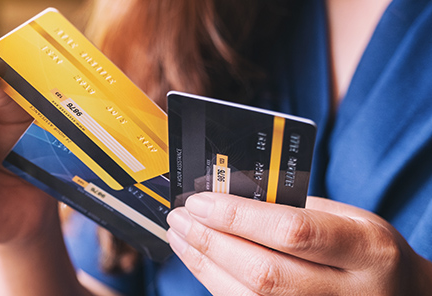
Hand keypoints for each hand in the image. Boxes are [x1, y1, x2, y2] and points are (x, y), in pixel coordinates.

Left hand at [167, 193, 431, 294]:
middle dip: (210, 242)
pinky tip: (199, 259)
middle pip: (262, 273)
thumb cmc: (367, 251)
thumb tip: (228, 197)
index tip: (200, 201)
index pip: (293, 233)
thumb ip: (295, 208)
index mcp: (366, 252)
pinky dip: (214, 282)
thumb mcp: (350, 219)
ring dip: (203, 264)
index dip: (238, 217)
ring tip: (179, 235)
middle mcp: (345, 294)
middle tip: (179, 216)